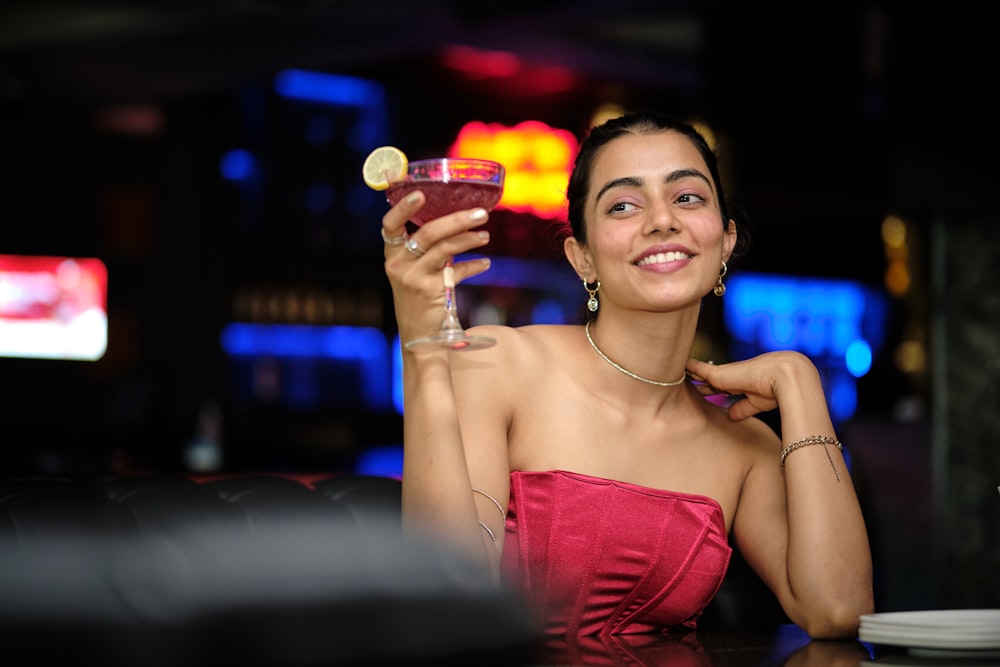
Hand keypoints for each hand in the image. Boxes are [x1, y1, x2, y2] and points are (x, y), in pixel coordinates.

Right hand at [381, 191, 490, 346]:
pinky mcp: (430, 292)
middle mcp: (398, 265)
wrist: (420, 338)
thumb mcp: (415, 272)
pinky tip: (486, 263)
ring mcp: (413, 278)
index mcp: (392, 256)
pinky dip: (474, 266)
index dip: (404, 207)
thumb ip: (428, 250)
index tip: (421, 192)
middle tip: (481, 213)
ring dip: (470, 239)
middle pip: (429, 232)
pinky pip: (457, 272)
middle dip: (458, 219)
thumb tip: (456, 221)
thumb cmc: (420, 300)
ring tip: (486, 235)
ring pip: (446, 248)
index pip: (390, 225)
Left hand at [686, 351, 821, 421]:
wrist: (782, 378)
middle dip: (695, 381)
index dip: (709, 388)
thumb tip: (730, 416)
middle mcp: (729, 378)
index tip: (699, 391)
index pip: (720, 387)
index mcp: (739, 384)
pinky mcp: (717, 374)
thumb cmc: (775, 391)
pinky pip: (696, 369)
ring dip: (687, 373)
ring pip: (699, 372)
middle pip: (706, 379)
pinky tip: (675, 365)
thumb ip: (742, 409)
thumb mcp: (755, 404)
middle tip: (678, 381)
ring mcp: (722, 375)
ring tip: (671, 372)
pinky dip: (686, 368)